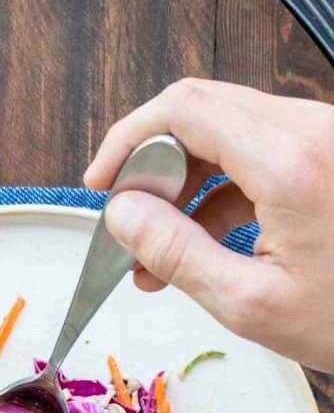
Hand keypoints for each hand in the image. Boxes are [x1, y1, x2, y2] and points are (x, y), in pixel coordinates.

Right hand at [85, 79, 333, 372]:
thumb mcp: (249, 302)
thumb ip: (175, 252)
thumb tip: (122, 215)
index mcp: (288, 161)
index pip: (183, 110)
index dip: (128, 140)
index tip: (102, 183)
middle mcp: (312, 131)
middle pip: (203, 112)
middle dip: (152, 164)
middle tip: (126, 218)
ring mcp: (325, 139)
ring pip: (229, 133)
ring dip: (185, 184)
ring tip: (156, 250)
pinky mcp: (330, 156)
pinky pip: (260, 154)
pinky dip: (220, 192)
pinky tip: (198, 245)